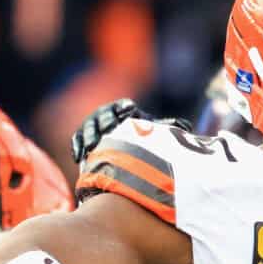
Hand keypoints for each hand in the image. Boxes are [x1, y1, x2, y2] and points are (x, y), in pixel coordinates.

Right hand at [71, 98, 191, 166]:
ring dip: (90, 136)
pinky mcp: (81, 137)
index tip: (131, 110)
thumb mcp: (154, 132)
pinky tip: (80, 157)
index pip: (122, 106)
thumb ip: (167, 127)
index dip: (124, 107)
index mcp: (124, 109)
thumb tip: (186, 127)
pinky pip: (76, 140)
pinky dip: (77, 147)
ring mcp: (91, 125)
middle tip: (109, 129)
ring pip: (88, 128)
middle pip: (103, 115)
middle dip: (105, 121)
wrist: (124, 150)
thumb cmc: (142, 138)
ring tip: (93, 146)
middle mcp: (105, 114)